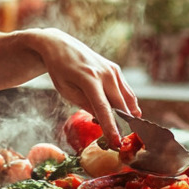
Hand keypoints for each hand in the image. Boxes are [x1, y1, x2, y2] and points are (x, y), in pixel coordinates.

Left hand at [23, 28, 138, 145]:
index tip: (116, 142)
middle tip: (121, 142)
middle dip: (123, 125)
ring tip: (127, 130)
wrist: (60, 45)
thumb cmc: (60, 70)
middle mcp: (104, 73)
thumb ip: (85, 104)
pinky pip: (126, 90)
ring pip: (127, 98)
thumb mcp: (66, 90)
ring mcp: (112, 70)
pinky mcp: (115, 68)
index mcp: (89, 79)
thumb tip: (103, 120)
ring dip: (128, 115)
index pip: (103, 108)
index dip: (111, 127)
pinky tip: (129, 115)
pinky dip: (128, 104)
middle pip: (120, 105)